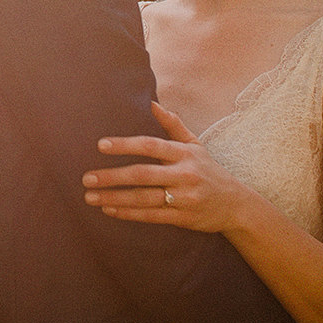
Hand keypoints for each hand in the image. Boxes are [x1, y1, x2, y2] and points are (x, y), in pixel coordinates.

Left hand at [81, 102, 250, 233]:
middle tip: (86, 177)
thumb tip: (151, 103)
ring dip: (114, 197)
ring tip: (90, 196)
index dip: (125, 145)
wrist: (236, 205)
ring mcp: (184, 198)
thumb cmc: (209, 170)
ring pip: (144, 199)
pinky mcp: (183, 218)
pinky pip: (151, 216)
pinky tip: (109, 209)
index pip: (150, 146)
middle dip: (112, 176)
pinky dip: (128, 213)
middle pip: (143, 175)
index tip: (100, 145)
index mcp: (185, 154)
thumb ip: (173, 125)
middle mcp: (185, 175)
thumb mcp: (195, 145)